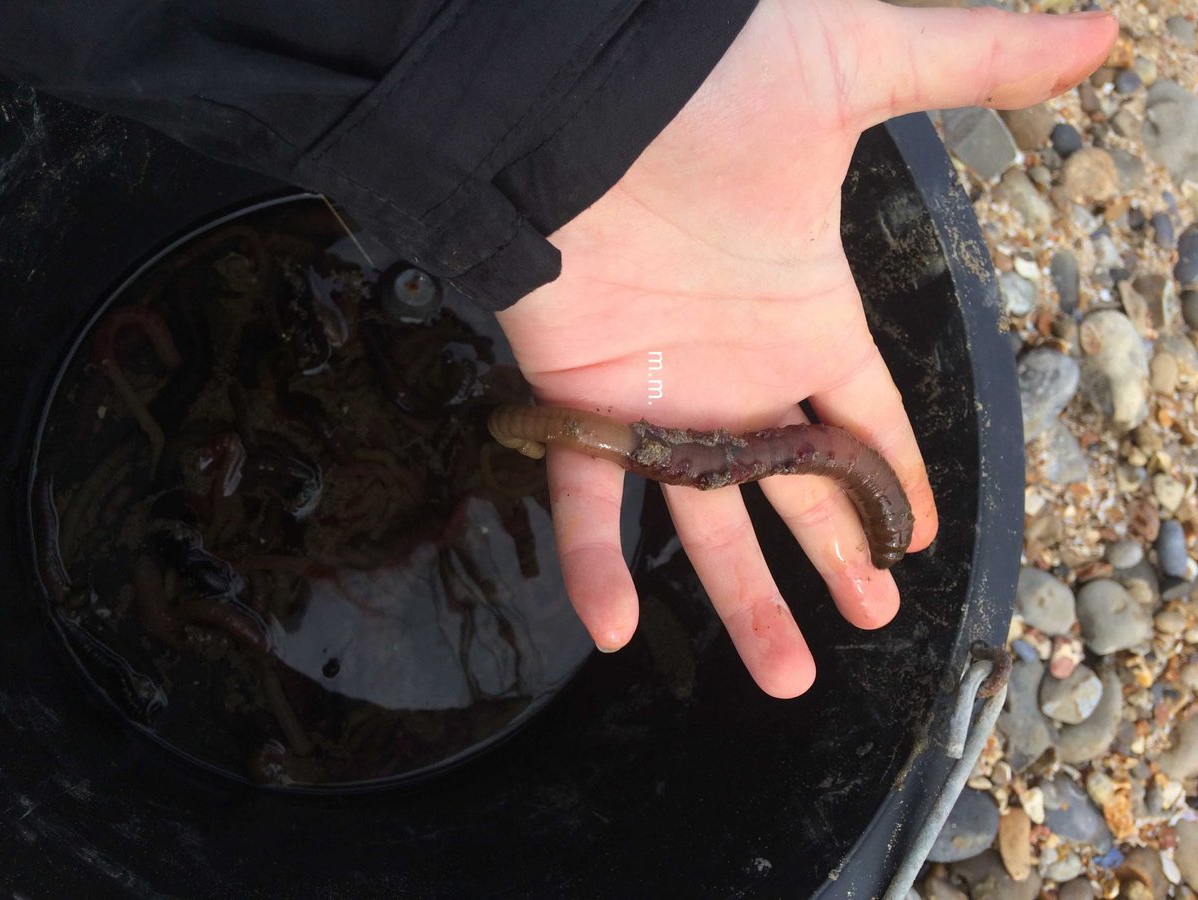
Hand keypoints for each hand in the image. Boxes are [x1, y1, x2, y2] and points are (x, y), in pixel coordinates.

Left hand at [496, 0, 1116, 696]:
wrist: (577, 89)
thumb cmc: (709, 81)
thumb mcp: (855, 64)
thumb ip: (968, 61)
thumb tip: (1098, 31)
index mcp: (804, 316)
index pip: (866, 419)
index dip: (896, 481)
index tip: (920, 541)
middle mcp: (739, 371)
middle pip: (799, 490)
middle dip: (836, 557)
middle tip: (869, 618)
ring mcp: (663, 395)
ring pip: (707, 520)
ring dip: (743, 601)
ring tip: (785, 678)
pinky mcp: (583, 401)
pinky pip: (588, 500)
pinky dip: (595, 565)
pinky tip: (615, 632)